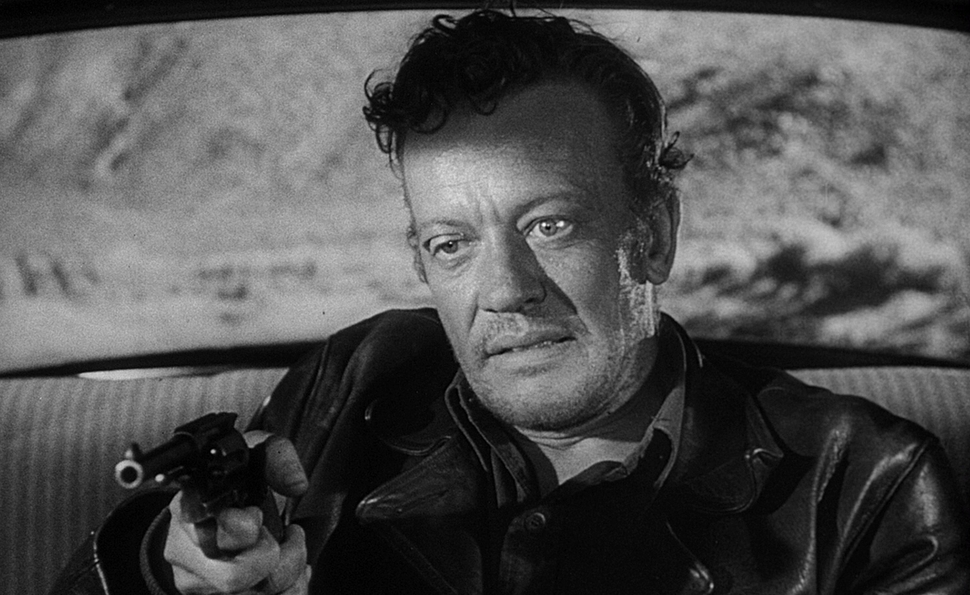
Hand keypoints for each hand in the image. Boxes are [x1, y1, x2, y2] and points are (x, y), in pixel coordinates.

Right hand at [164, 433, 309, 593]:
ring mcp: (195, 582)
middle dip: (276, 558)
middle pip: (234, 576)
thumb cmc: (237, 482)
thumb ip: (278, 458)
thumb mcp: (255, 454)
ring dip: (288, 576)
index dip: (240, 527)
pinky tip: (287, 571)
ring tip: (290, 551)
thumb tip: (296, 484)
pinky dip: (288, 590)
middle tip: (283, 535)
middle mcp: (184, 550)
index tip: (256, 515)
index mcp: (189, 509)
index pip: (204, 531)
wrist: (216, 507)